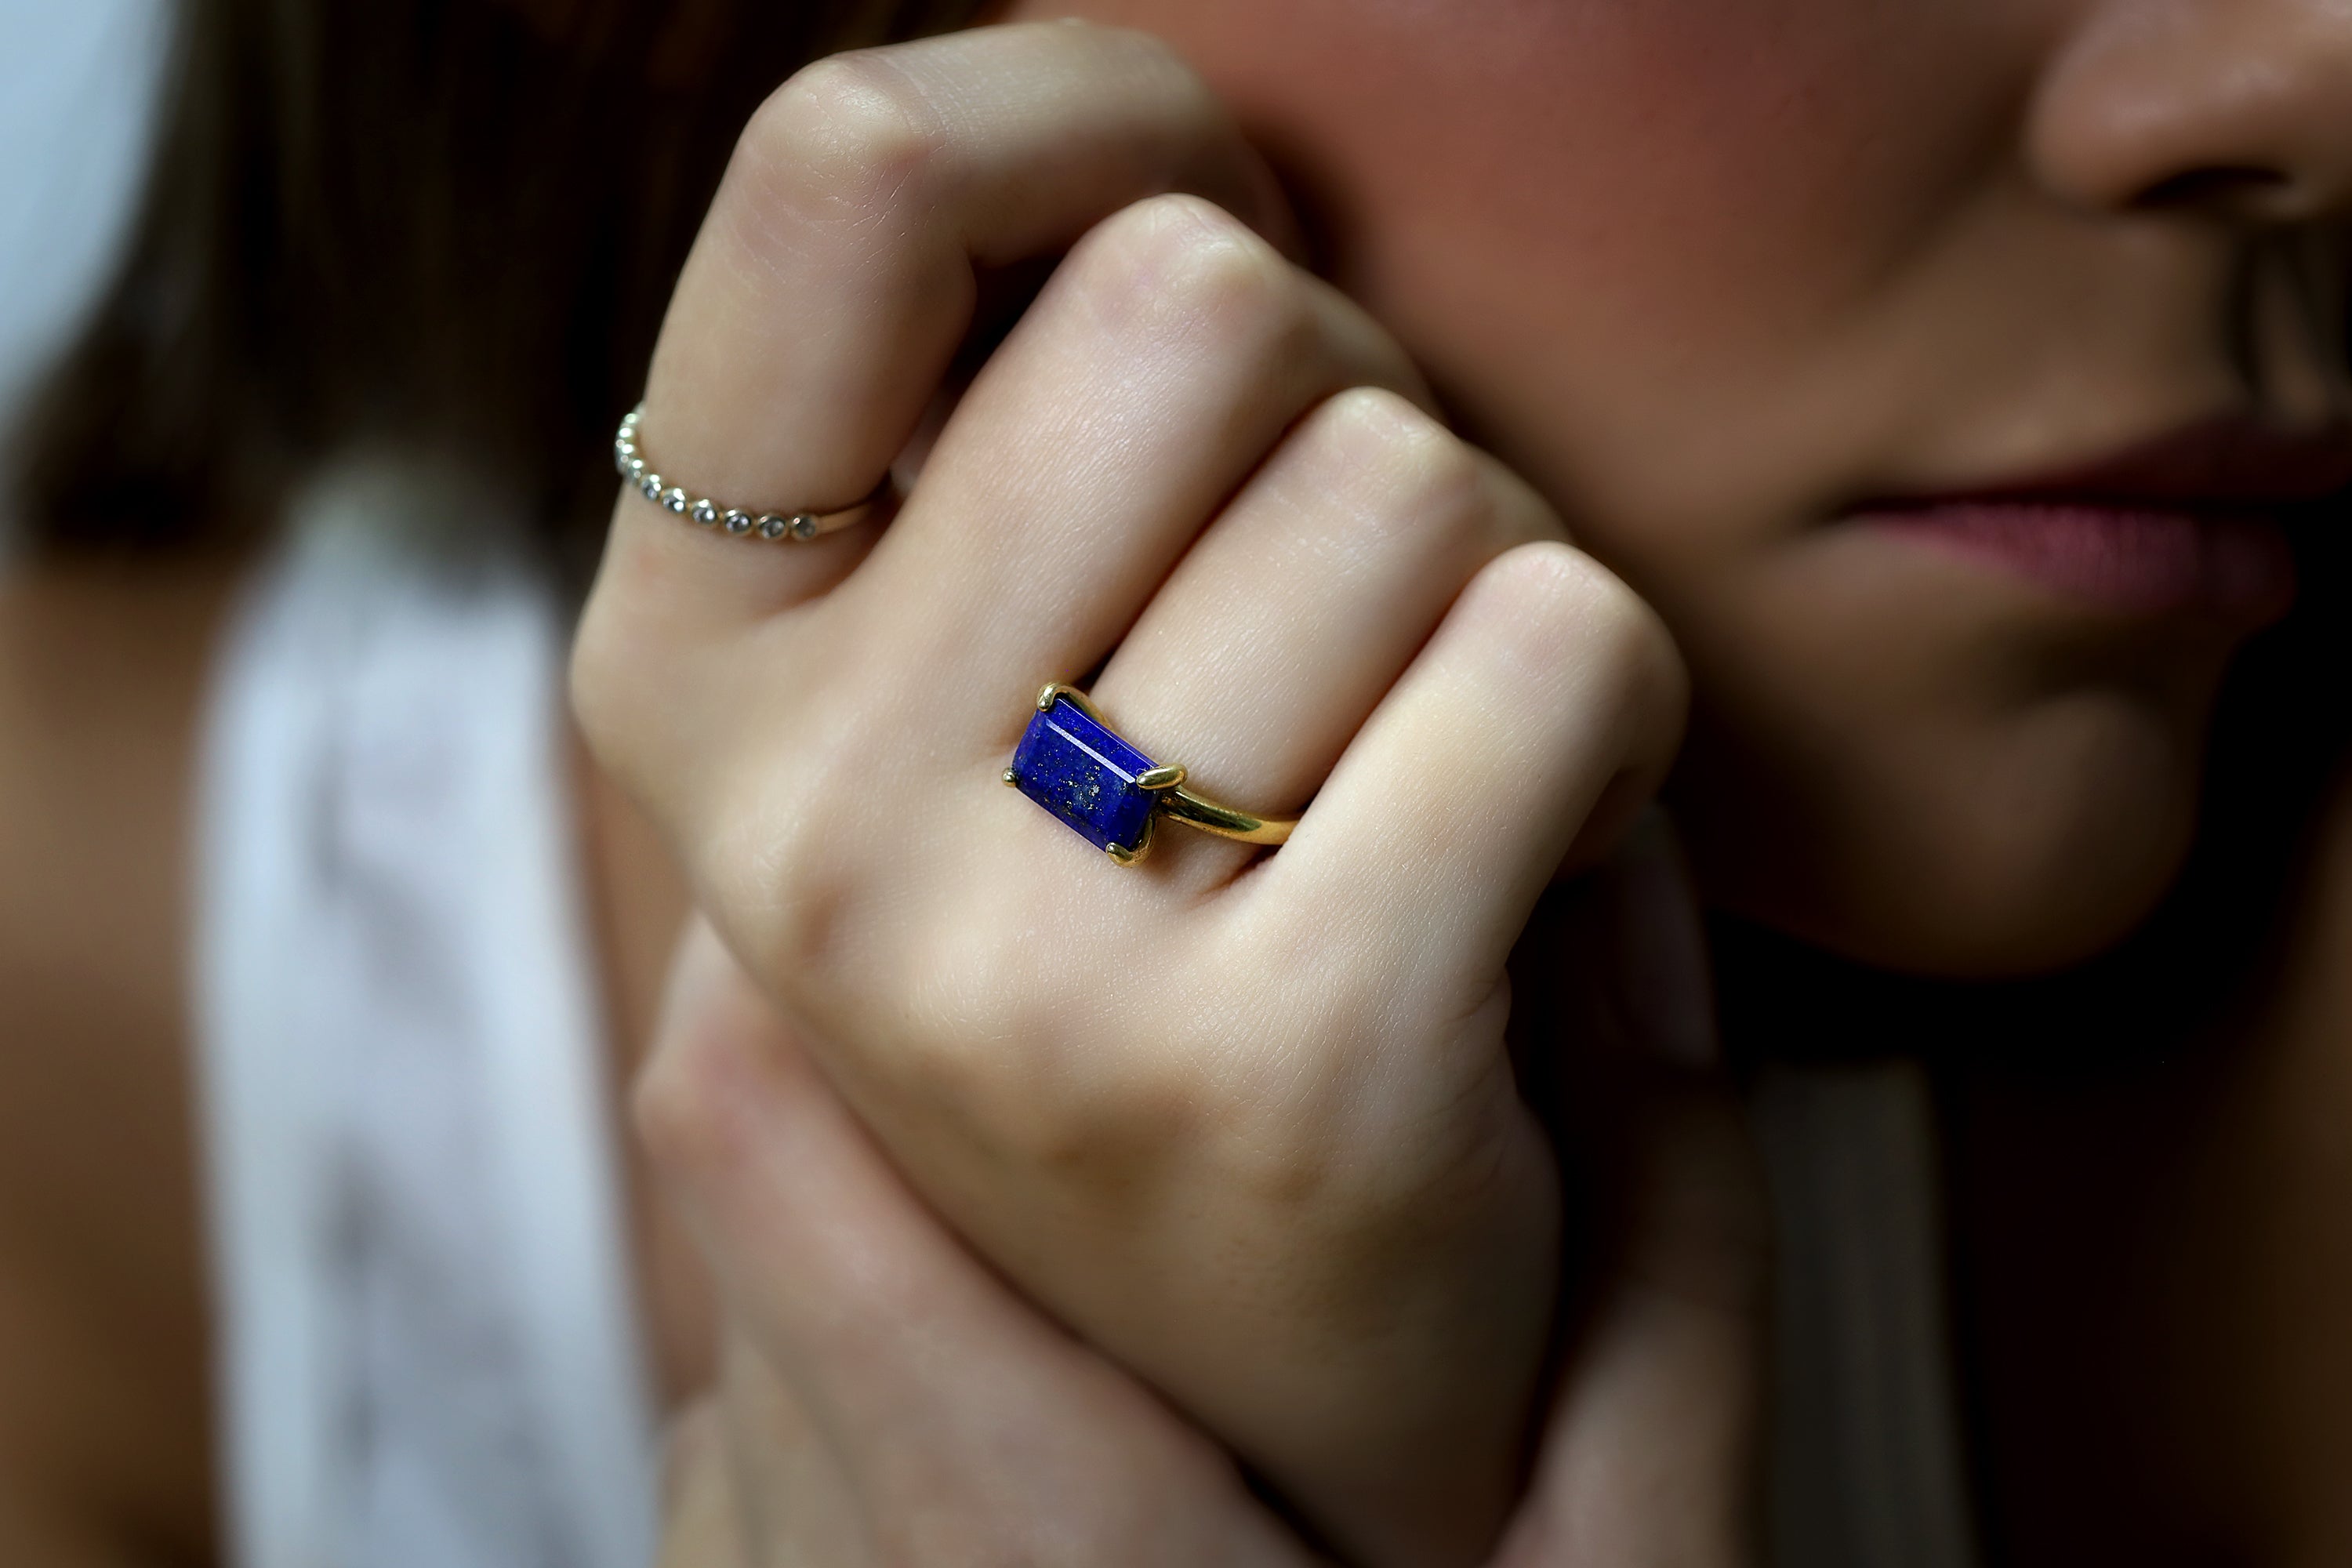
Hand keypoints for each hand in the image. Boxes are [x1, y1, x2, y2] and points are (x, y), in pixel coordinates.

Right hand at [573, 22, 1683, 1563]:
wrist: (1274, 1355)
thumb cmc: (1166, 921)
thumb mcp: (980, 657)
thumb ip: (995, 406)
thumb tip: (1144, 112)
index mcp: (691, 673)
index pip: (843, 177)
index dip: (1077, 104)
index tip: (1193, 191)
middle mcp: (801, 825)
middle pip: (1195, 295)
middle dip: (1344, 395)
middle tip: (1337, 601)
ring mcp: (1015, 971)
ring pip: (1412, 475)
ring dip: (1487, 574)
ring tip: (1413, 758)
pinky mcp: (1282, 1074)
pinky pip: (1562, 641)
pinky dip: (1617, 707)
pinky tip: (1529, 849)